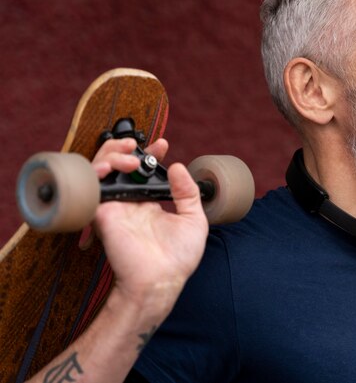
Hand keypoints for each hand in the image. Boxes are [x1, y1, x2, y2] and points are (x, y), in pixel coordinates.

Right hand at [91, 138, 208, 316]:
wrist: (162, 280)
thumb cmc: (179, 257)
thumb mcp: (194, 220)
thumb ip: (188, 193)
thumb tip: (178, 166)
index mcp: (149, 203)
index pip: (143, 171)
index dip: (150, 153)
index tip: (163, 143)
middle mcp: (129, 202)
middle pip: (118, 165)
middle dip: (125, 148)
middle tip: (138, 146)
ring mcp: (115, 207)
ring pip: (101, 171)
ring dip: (112, 155)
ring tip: (131, 158)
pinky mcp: (102, 214)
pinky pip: (92, 188)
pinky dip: (97, 172)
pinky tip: (113, 168)